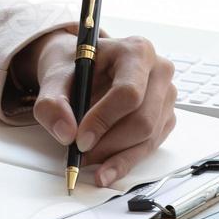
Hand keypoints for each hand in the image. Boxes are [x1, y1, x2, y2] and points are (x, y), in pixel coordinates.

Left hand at [19, 32, 177, 187]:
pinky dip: (125, 160)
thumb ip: (52, 103)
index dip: (104, 120)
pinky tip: (104, 166)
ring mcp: (166, 96)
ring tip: (87, 161)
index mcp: (136, 52)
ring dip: (115, 157)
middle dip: (108, 145)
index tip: (80, 140)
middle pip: (143, 121)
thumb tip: (66, 134)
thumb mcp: (54, 78)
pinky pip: (150, 147)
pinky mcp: (166, 118)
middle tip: (80, 155)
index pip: (128, 92)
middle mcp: (159, 72)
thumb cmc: (75, 67)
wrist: (85, 68)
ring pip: (148, 139)